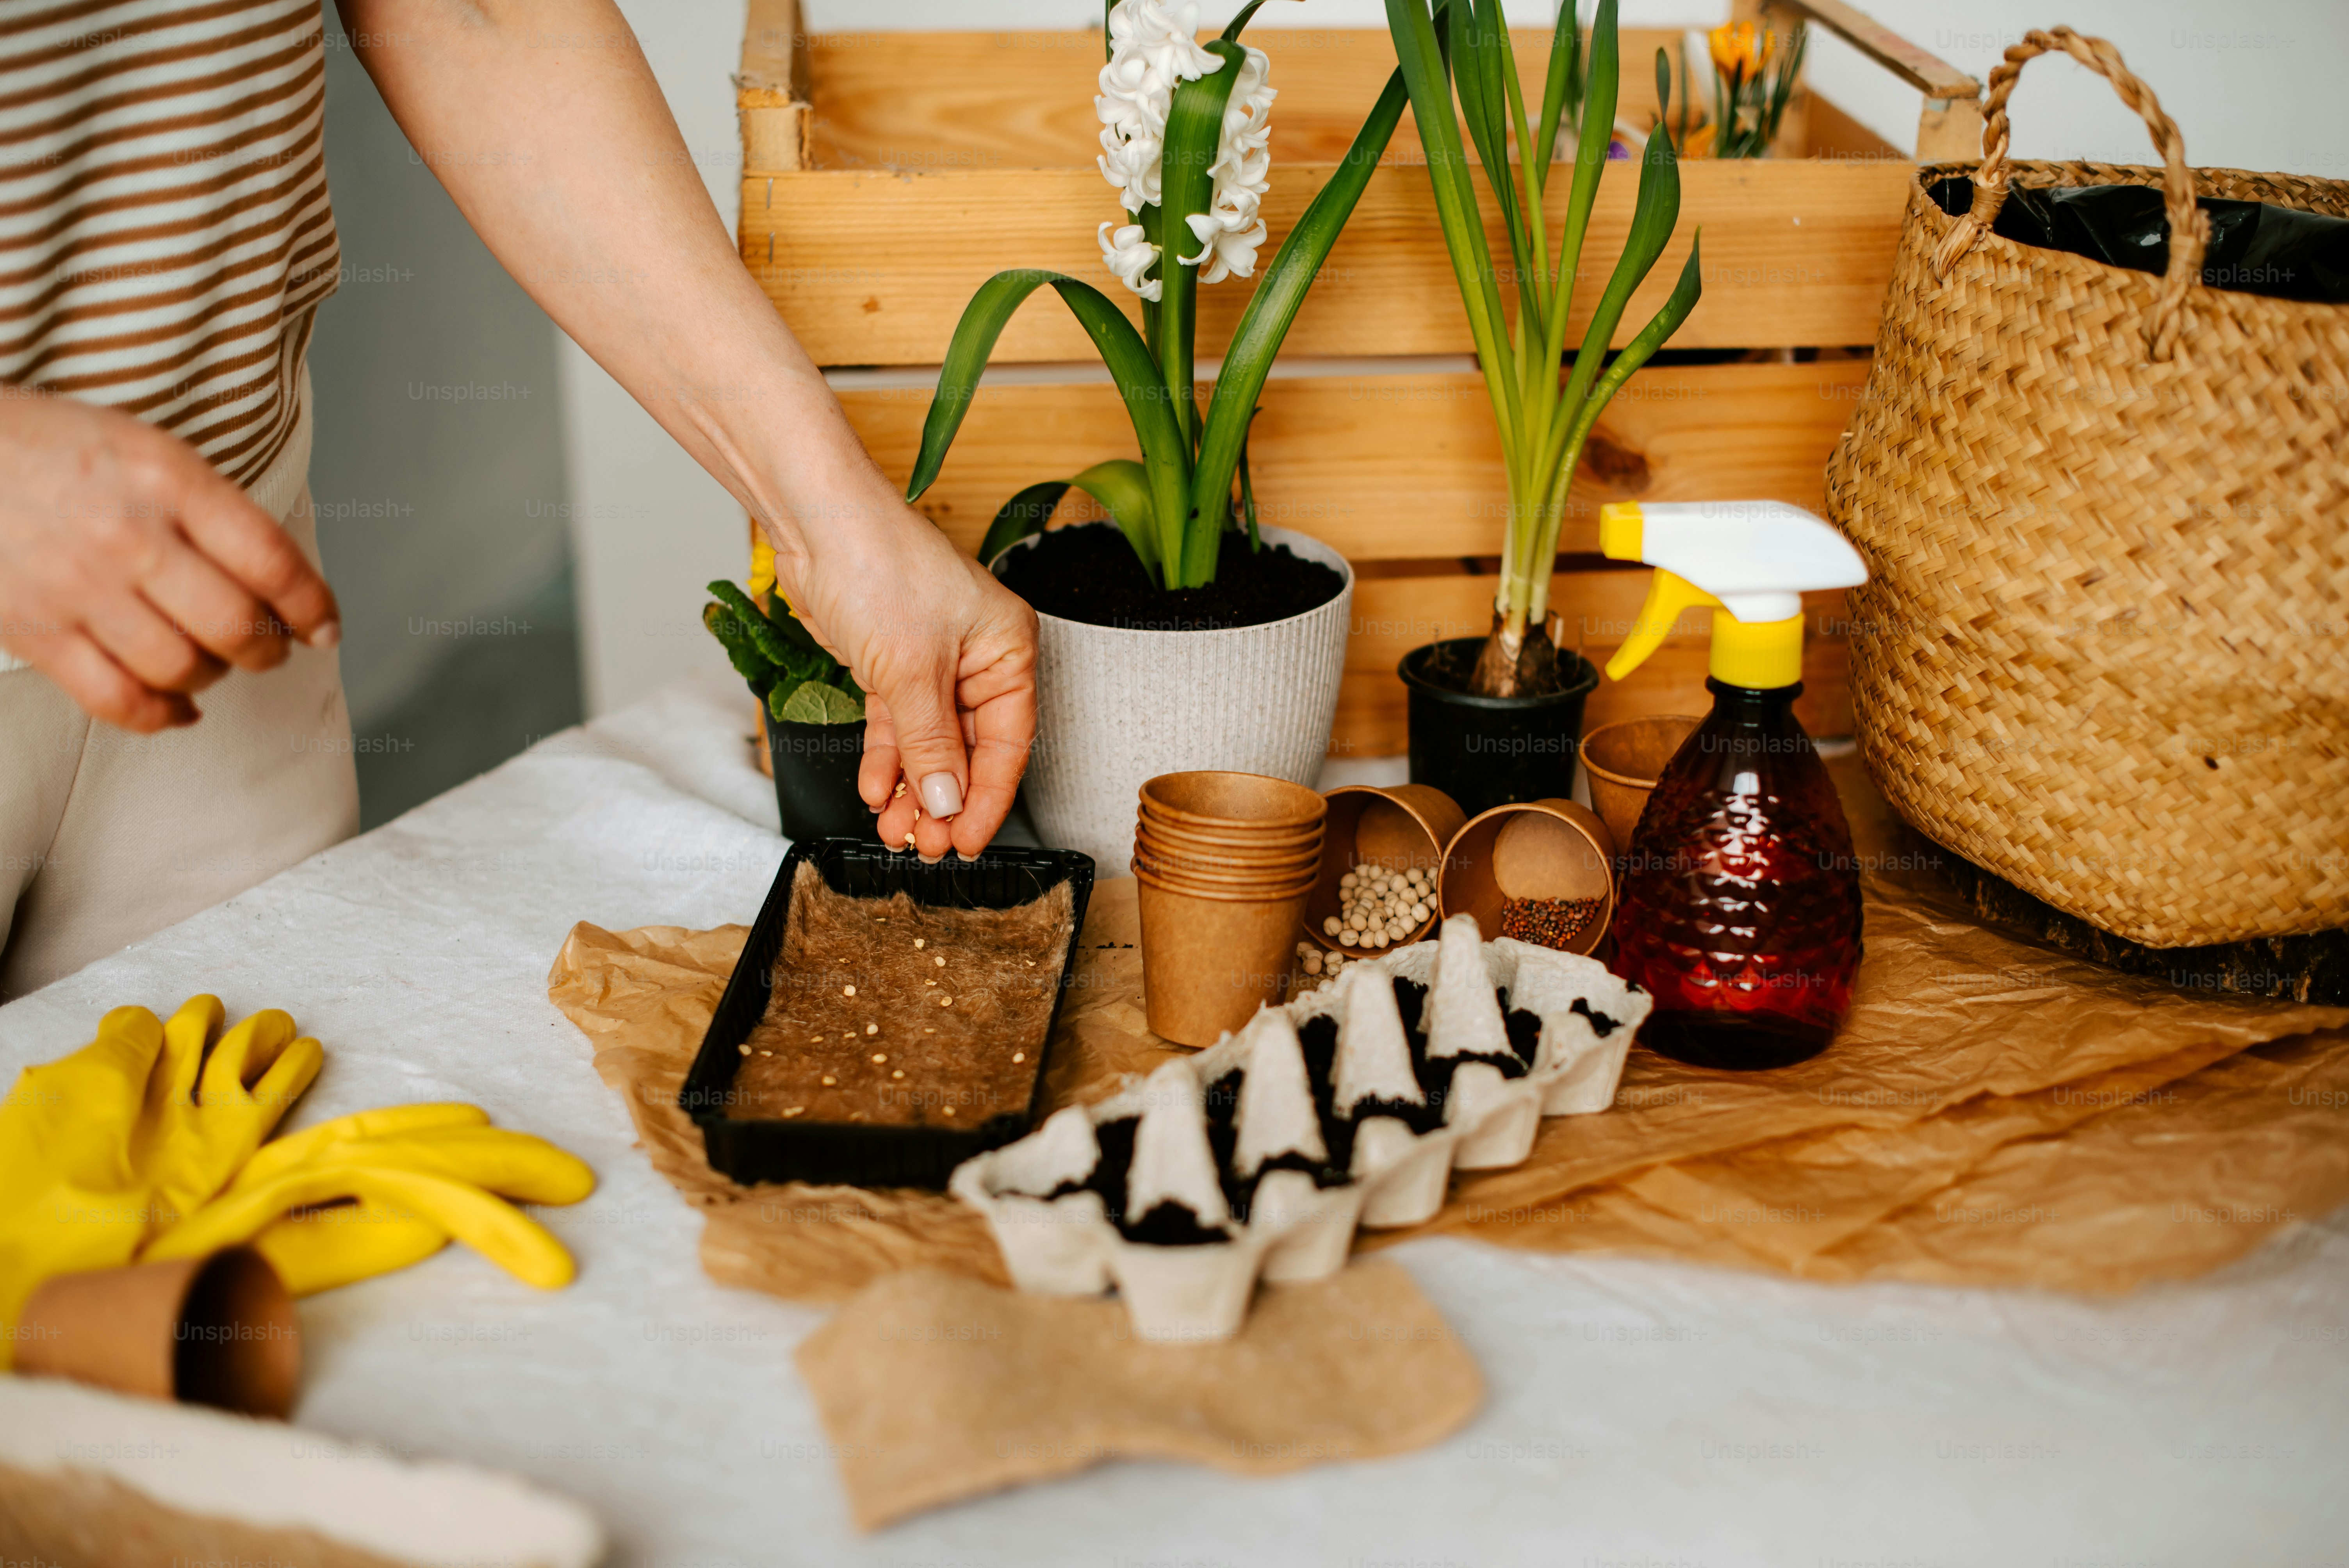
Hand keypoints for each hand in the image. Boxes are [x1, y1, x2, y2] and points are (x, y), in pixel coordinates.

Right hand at [0, 394, 340, 731]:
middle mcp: (128, 536)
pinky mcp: (35, 630)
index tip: (325, 627)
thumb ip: (210, 508)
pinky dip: (162, 715)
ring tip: (213, 661)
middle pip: (234, 625)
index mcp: (167, 480)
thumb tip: (276, 579)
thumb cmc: (52, 449)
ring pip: (183, 668)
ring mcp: (79, 587)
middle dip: (268, 648)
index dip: (312, 606)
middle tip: (270, 648)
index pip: (270, 560)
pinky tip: (180, 707)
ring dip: (214, 676)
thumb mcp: (145, 448)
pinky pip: (118, 699)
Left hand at [770, 496, 1036, 860]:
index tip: (965, 841)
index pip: (1007, 743)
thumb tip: (948, 803)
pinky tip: (877, 792)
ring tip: (895, 829)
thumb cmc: (880, 565)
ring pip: (929, 744)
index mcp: (1007, 650)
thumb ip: (930, 743)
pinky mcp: (892, 664)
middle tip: (924, 844)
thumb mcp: (911, 670)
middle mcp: (977, 658)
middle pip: (967, 750)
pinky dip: (887, 760)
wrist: (816, 523)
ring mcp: (934, 663)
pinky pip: (897, 727)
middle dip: (943, 800)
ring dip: (912, 789)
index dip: (987, 798)